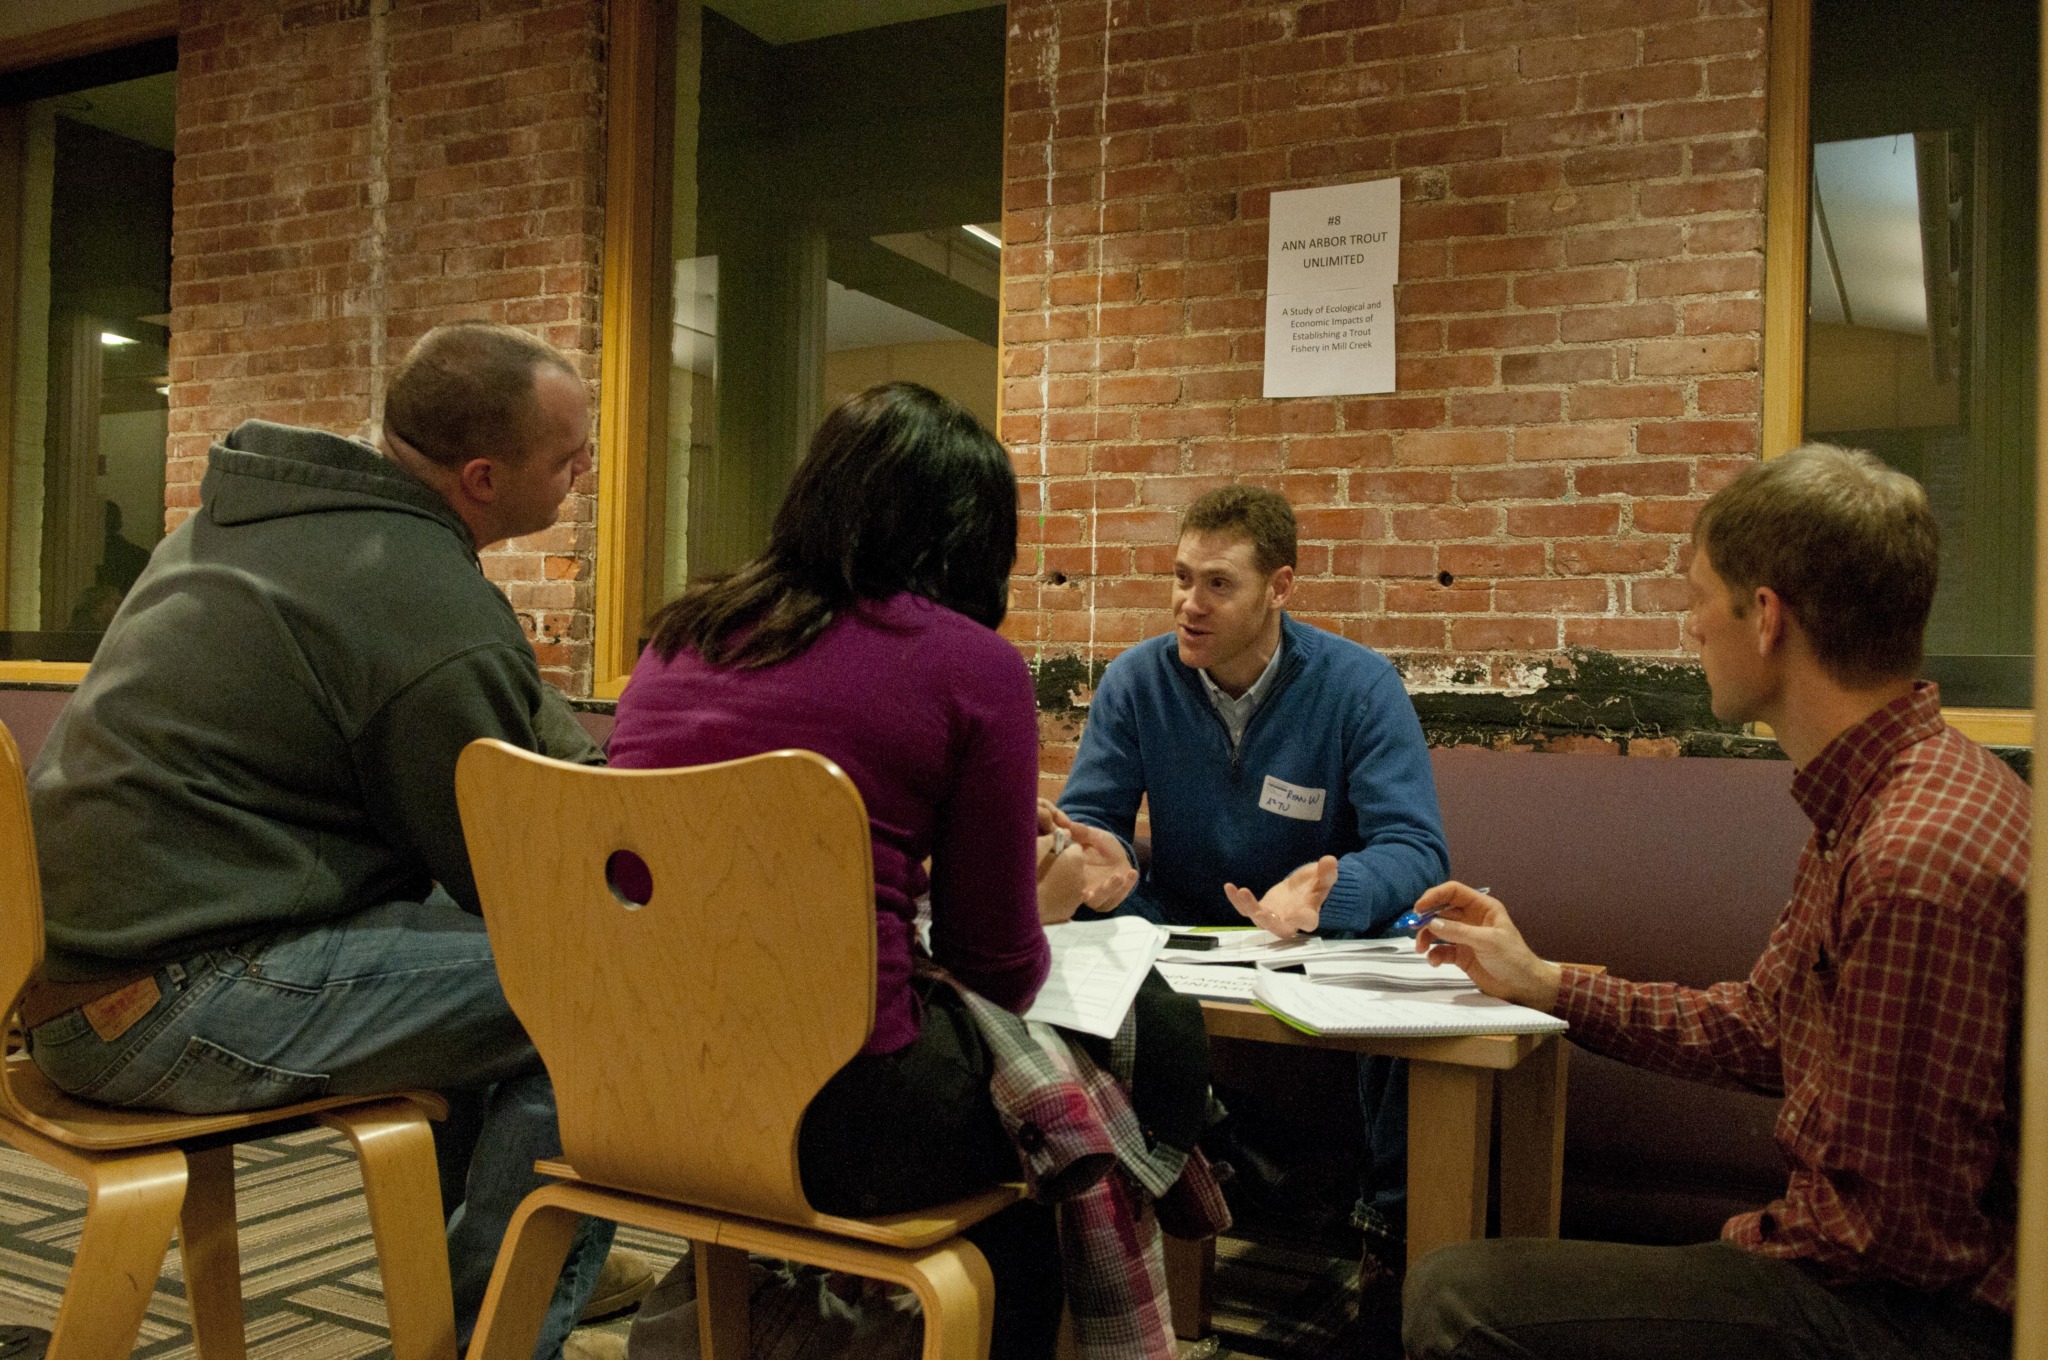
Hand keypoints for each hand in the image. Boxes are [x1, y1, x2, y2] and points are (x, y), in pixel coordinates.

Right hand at [1036, 802, 1137, 921]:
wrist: (1118, 858)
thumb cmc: (1101, 847)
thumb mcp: (1093, 836)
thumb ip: (1081, 832)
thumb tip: (1065, 821)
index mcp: (1072, 873)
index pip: (1065, 882)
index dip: (1069, 885)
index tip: (1079, 884)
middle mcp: (1081, 889)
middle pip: (1082, 897)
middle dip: (1093, 891)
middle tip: (1103, 883)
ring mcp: (1096, 897)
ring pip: (1099, 900)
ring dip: (1111, 889)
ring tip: (1119, 875)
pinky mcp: (1110, 901)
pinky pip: (1116, 899)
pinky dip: (1126, 887)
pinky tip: (1132, 873)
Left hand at [1224, 855, 1337, 937]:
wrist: (1303, 890)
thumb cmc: (1315, 886)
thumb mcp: (1324, 878)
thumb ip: (1327, 872)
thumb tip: (1330, 860)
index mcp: (1309, 916)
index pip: (1307, 923)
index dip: (1302, 920)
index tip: (1299, 914)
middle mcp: (1290, 922)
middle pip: (1279, 930)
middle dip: (1269, 923)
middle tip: (1259, 913)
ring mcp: (1273, 918)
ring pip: (1259, 919)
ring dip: (1249, 907)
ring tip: (1242, 891)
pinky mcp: (1261, 910)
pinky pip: (1246, 909)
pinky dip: (1237, 900)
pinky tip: (1229, 887)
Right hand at [1411, 881, 1560, 1011]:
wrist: (1523, 987)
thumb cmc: (1513, 958)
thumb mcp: (1487, 941)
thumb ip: (1458, 931)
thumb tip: (1431, 923)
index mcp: (1482, 907)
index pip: (1453, 892)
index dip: (1435, 896)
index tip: (1418, 908)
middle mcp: (1472, 918)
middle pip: (1442, 911)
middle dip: (1426, 919)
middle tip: (1412, 928)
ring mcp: (1465, 937)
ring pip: (1438, 930)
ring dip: (1426, 938)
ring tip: (1421, 950)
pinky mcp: (1461, 955)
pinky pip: (1441, 950)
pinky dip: (1434, 955)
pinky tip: (1434, 962)